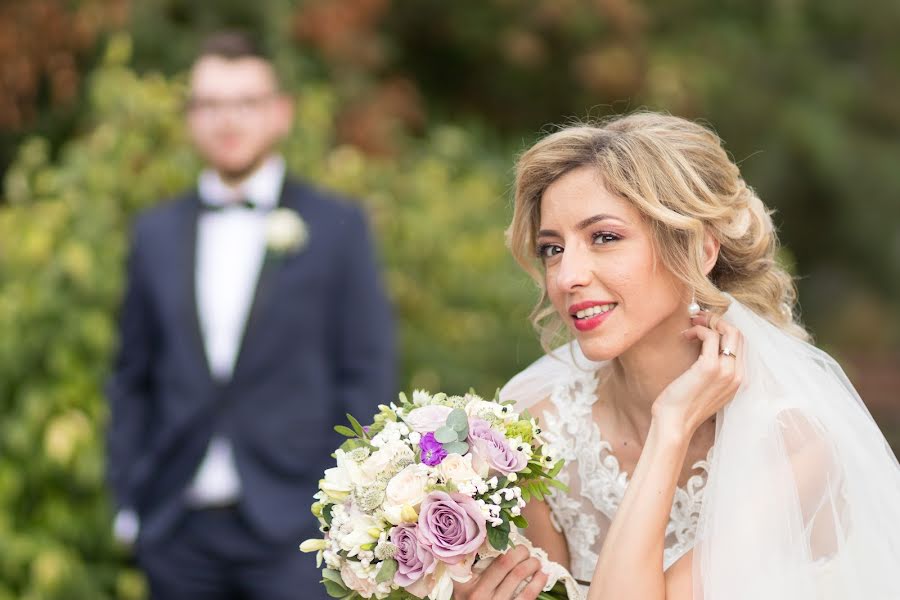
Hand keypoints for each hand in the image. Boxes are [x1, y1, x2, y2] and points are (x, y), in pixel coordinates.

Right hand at [453, 545, 548, 599]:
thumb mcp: (464, 587)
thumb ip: (471, 568)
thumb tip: (492, 541)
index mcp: (465, 583)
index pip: (478, 555)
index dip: (496, 542)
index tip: (507, 537)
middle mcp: (479, 593)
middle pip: (504, 562)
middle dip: (520, 552)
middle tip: (525, 551)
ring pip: (518, 575)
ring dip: (531, 564)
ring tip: (536, 562)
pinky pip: (527, 595)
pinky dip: (538, 582)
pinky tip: (542, 575)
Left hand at [652, 310, 743, 437]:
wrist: (674, 423)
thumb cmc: (683, 406)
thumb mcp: (705, 386)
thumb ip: (712, 370)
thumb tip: (704, 346)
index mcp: (738, 380)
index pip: (740, 345)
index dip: (724, 330)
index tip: (706, 325)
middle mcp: (737, 375)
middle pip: (738, 335)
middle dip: (718, 321)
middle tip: (698, 319)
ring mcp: (726, 371)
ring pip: (729, 332)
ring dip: (708, 322)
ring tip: (691, 326)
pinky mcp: (710, 367)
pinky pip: (710, 337)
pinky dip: (698, 330)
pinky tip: (686, 336)